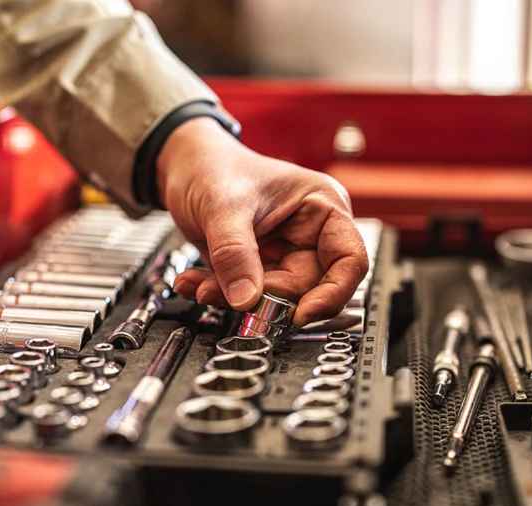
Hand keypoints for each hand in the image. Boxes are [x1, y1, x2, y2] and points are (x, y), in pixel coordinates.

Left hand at [157, 117, 368, 327]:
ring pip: (274, 297)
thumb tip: (246, 299)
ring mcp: (284, 252)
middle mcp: (310, 234)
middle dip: (267, 298)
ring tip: (200, 285)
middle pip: (308, 287)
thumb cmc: (213, 166)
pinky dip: (219, 293)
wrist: (182, 165)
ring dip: (234, 298)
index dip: (332, 293)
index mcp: (322, 208)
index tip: (301, 314)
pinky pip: (247, 294)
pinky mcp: (258, 267)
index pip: (349, 260)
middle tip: (233, 296)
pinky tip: (194, 282)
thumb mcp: (222, 205)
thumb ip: (234, 253)